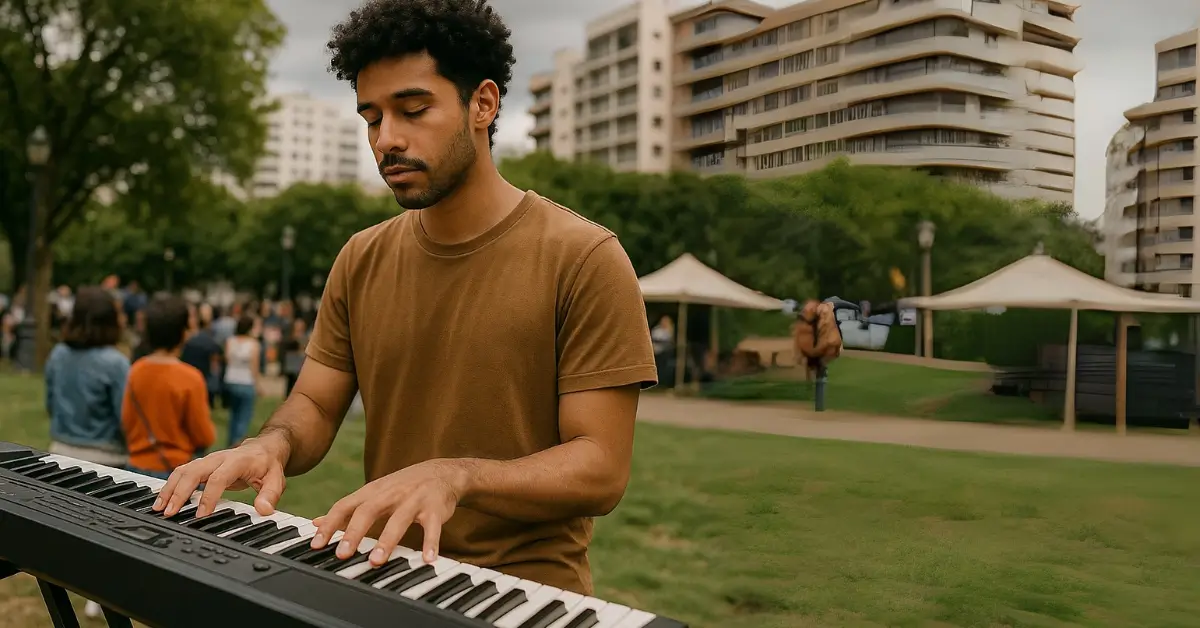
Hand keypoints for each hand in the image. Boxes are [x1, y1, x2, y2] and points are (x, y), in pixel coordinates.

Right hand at [153, 436, 288, 518]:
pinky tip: (162, 500)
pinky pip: (181, 473)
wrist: (264, 448)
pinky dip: (170, 485)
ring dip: (170, 488)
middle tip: (171, 512)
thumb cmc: (268, 465)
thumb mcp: (277, 479)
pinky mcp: (201, 465)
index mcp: (237, 461)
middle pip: (194, 471)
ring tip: (160, 508)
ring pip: (183, 471)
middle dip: (180, 492)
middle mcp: (219, 458)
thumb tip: (264, 510)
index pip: (219, 478)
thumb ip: (270, 495)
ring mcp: (208, 460)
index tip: (201, 514)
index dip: (209, 496)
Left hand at [310, 459, 466, 567]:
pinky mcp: (435, 509)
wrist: (442, 472)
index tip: (316, 544)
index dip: (330, 524)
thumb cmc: (402, 487)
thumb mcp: (373, 493)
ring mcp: (414, 500)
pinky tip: (427, 559)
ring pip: (399, 520)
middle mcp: (391, 494)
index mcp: (373, 492)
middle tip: (343, 555)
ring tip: (376, 561)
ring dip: (387, 541)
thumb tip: (316, 523)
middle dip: (354, 532)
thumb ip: (347, 509)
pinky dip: (431, 543)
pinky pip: (432, 527)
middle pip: (369, 511)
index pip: (345, 506)